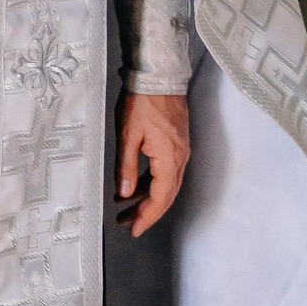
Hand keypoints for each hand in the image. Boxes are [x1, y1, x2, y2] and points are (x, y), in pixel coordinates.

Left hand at [114, 93, 188, 236]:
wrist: (160, 76)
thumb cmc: (142, 101)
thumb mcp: (128, 134)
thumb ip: (127, 166)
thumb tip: (125, 193)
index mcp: (170, 159)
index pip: (160, 198)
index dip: (147, 216)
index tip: (134, 229)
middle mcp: (180, 158)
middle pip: (166, 195)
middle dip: (146, 211)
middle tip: (126, 222)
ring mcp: (181, 151)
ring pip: (167, 184)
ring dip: (148, 198)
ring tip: (126, 207)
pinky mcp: (177, 143)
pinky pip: (167, 171)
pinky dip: (153, 183)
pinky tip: (137, 186)